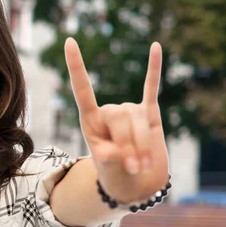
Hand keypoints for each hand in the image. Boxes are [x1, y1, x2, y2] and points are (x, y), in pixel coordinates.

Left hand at [64, 38, 168, 201]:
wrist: (137, 185)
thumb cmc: (116, 177)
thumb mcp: (108, 172)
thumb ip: (109, 160)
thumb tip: (115, 150)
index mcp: (90, 120)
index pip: (82, 89)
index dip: (76, 66)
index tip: (69, 40)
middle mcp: (109, 111)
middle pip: (120, 117)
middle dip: (127, 145)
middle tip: (131, 169)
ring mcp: (130, 111)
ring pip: (139, 121)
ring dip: (142, 146)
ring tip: (141, 166)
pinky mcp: (150, 113)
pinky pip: (152, 87)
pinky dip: (154, 68)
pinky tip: (156, 46)